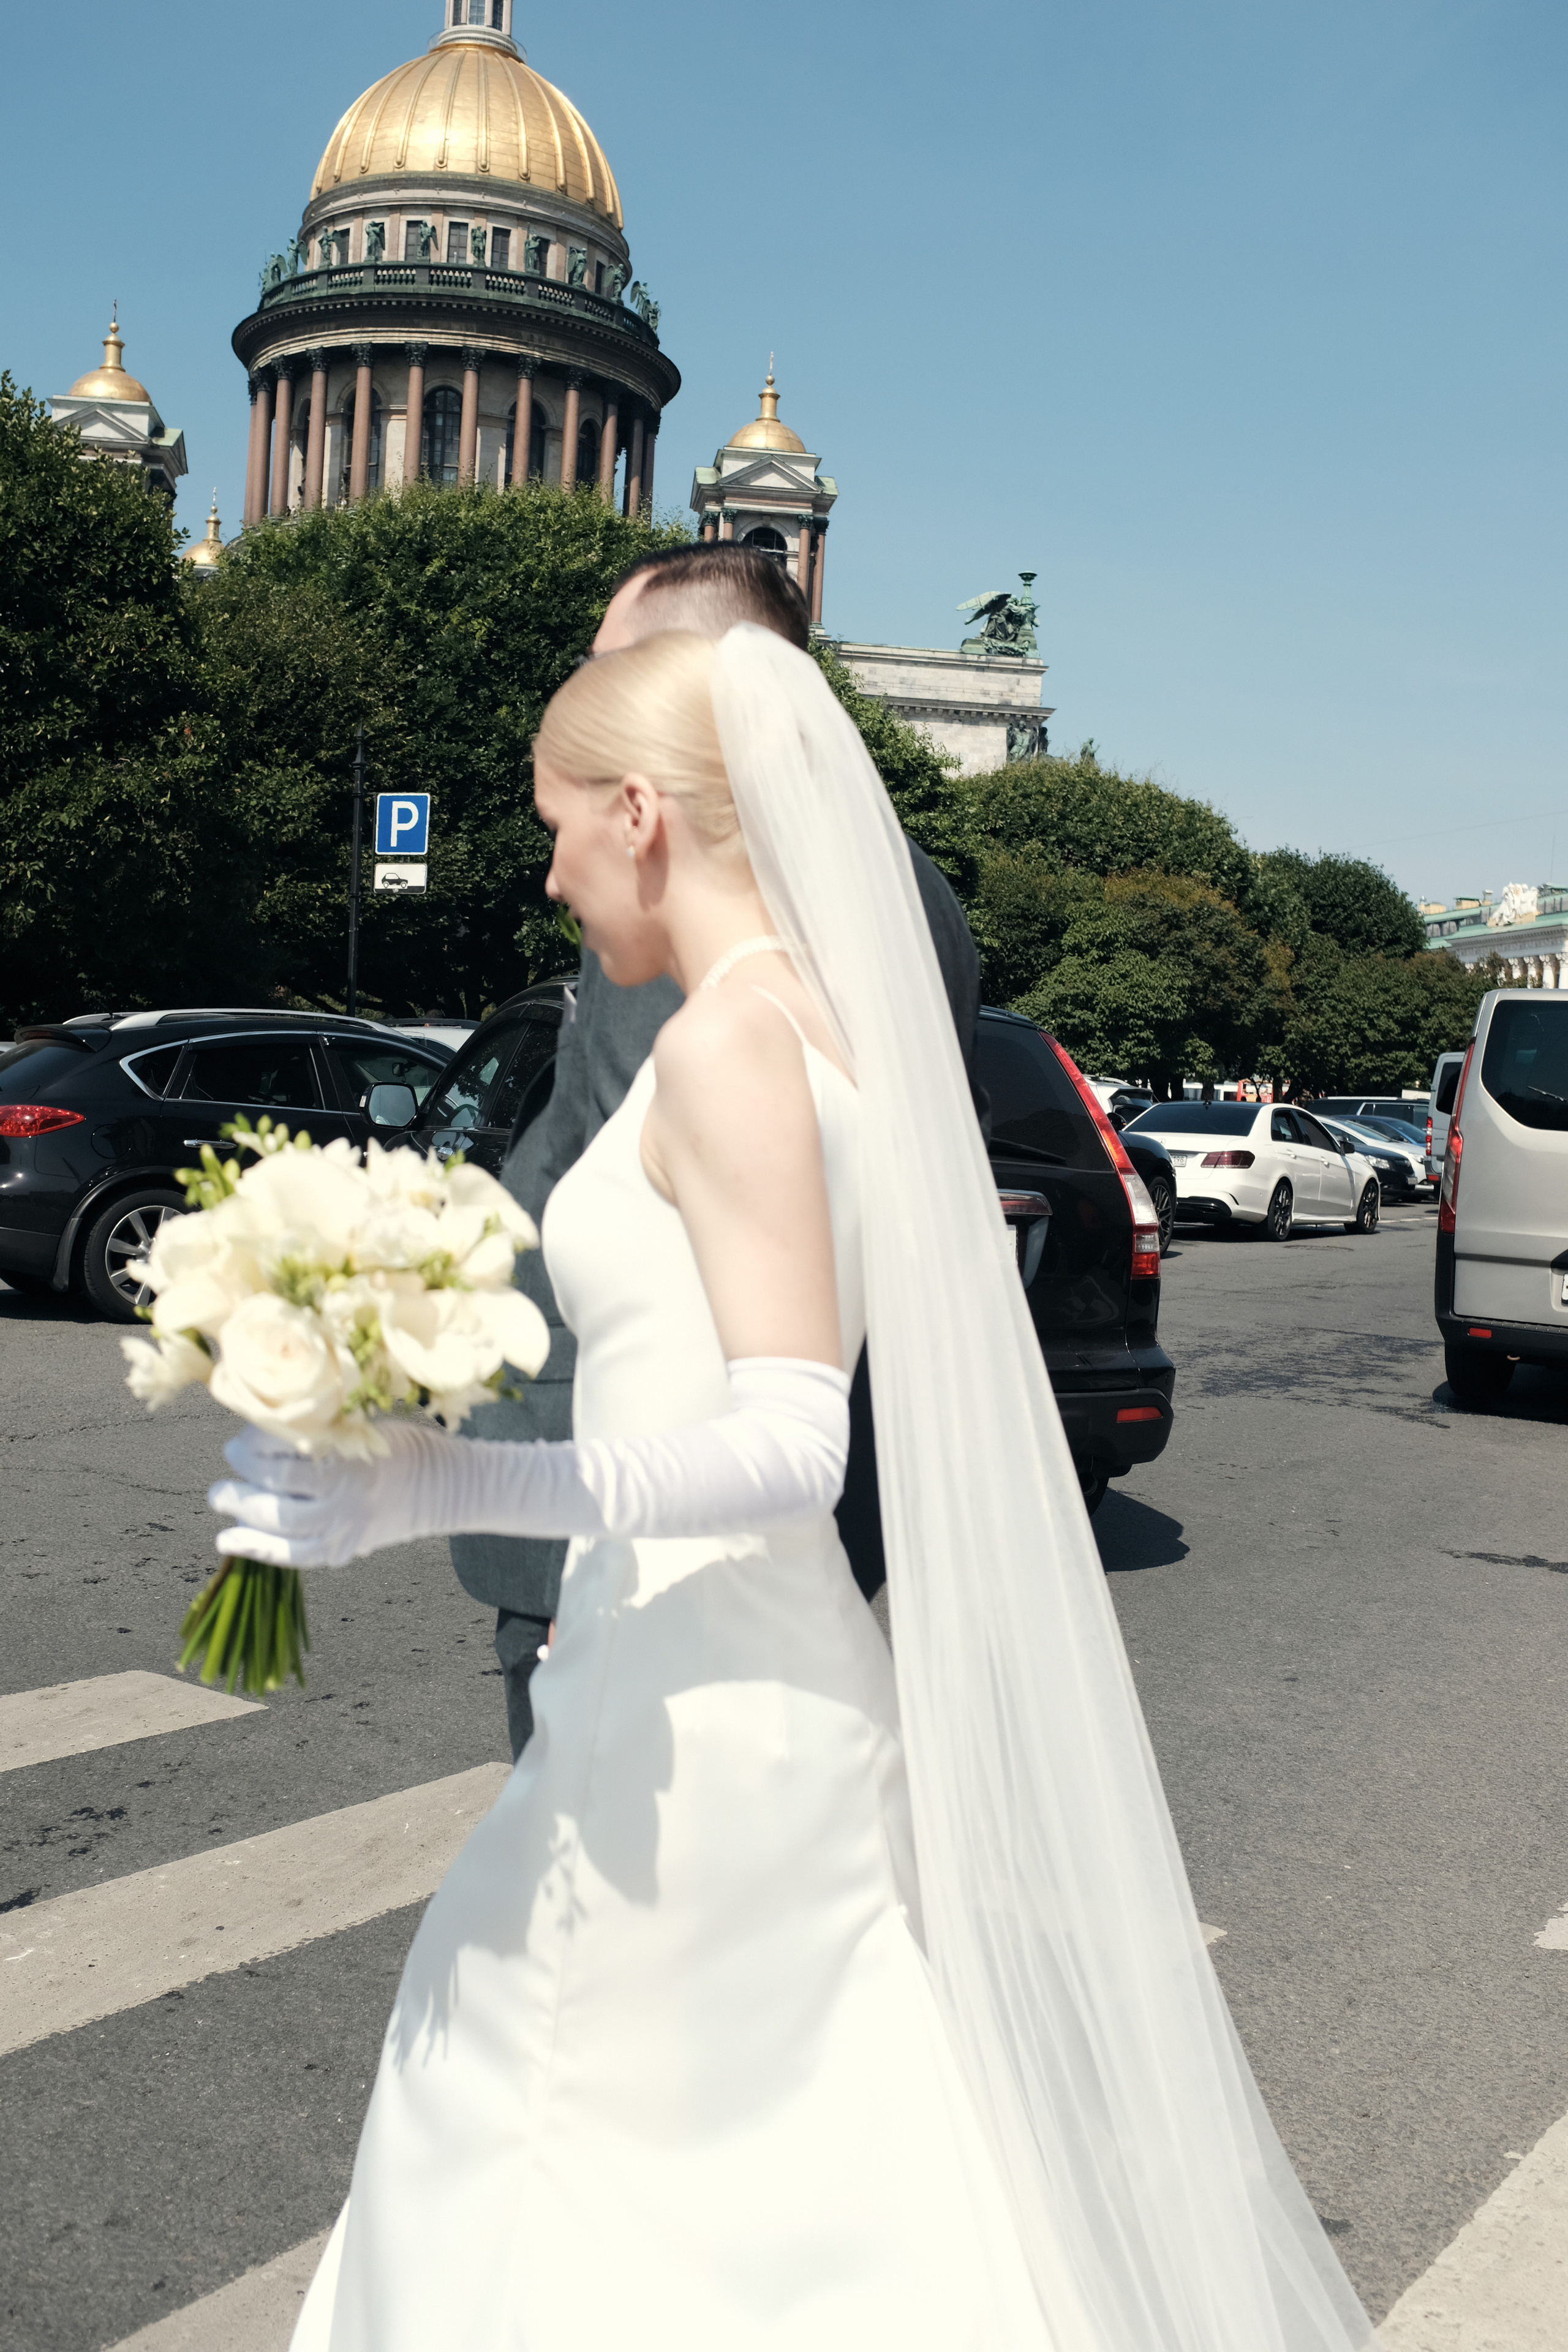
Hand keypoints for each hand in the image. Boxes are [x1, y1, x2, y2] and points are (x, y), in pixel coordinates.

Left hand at [207, 1420, 451, 1568]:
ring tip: (222, 1498)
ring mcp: (345, 1526)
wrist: (448, 1487)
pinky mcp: (345, 1548)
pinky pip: (294, 1556)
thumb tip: (265, 1429)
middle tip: (226, 1469)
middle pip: (277, 1492)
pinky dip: (258, 1549)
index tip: (240, 1440)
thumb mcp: (363, 1426)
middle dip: (241, 1482)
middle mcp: (344, 1494)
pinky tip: (229, 1540)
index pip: (284, 1454)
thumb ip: (319, 1431)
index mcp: (348, 1457)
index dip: (253, 1446)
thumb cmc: (402, 1446)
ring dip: (242, 1513)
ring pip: (281, 1526)